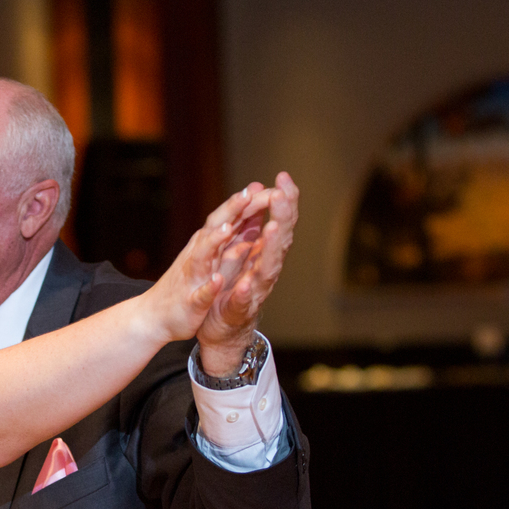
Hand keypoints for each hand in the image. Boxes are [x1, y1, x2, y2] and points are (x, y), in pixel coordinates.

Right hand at [145, 185, 273, 342]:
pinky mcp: (190, 303)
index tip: (266, 183)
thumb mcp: (212, 253)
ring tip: (227, 228)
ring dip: (214, 241)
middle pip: (215, 227)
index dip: (247, 200)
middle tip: (249, 192)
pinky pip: (200, 294)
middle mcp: (199, 255)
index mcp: (208, 244)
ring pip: (203, 255)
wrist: (156, 317)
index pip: (229, 216)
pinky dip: (208, 286)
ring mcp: (193, 278)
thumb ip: (233, 227)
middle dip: (232, 210)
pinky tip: (217, 280)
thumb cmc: (187, 283)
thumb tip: (252, 197)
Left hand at [197, 172, 297, 375]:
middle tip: (282, 196)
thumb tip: (260, 194)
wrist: (224, 330)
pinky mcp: (238, 311)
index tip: (284, 177)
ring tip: (271, 229)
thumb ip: (253, 228)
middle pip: (279, 241)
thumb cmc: (235, 289)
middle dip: (282, 218)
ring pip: (267, 269)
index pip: (278, 222)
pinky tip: (242, 284)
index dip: (284, 200)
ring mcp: (254, 291)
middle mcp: (265, 271)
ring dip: (269, 249)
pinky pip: (241, 301)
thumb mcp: (244, 253)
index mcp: (264, 254)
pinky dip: (243, 293)